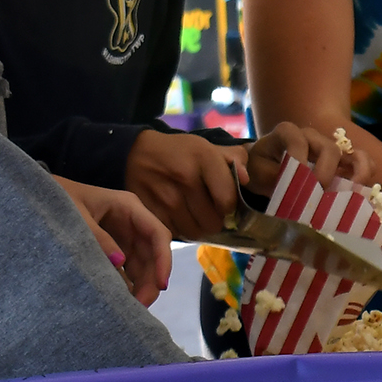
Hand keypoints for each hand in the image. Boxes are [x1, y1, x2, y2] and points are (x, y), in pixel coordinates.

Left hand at [56, 176, 173, 304]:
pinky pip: (126, 270)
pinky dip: (126, 286)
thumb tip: (119, 263)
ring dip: (141, 287)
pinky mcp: (114, 250)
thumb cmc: (58, 198)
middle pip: (153, 255)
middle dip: (151, 281)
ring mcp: (124, 237)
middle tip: (141, 306)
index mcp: (128, 207)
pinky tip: (120, 301)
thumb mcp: (75, 214)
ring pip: (142, 266)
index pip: (158, 234)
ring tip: (131, 308)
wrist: (39, 198)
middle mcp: (132, 223)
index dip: (163, 259)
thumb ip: (96, 236)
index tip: (161, 285)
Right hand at [122, 130, 248, 239]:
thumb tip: (246, 179)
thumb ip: (233, 159)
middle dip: (216, 220)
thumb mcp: (206, 147)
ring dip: (199, 228)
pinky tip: (180, 217)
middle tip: (210, 212)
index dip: (231, 209)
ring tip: (195, 215)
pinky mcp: (151, 211)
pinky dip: (181, 230)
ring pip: (196, 232)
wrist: (135, 153)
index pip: (228, 200)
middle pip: (213, 221)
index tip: (227, 206)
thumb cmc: (179, 152)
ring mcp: (166, 197)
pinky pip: (177, 234)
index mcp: (204, 158)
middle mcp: (185, 178)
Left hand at [242, 121, 373, 199]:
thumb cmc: (260, 168)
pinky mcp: (341, 161)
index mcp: (287, 133)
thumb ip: (268, 176)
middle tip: (318, 195)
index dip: (298, 160)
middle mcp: (312, 136)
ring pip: (352, 152)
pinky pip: (361, 161)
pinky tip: (359, 192)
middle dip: (325, 173)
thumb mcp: (255, 171)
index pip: (296, 140)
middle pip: (329, 148)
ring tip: (352, 191)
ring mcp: (329, 148)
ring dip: (355, 172)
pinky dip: (364, 174)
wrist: (265, 168)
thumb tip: (280, 185)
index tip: (296, 182)